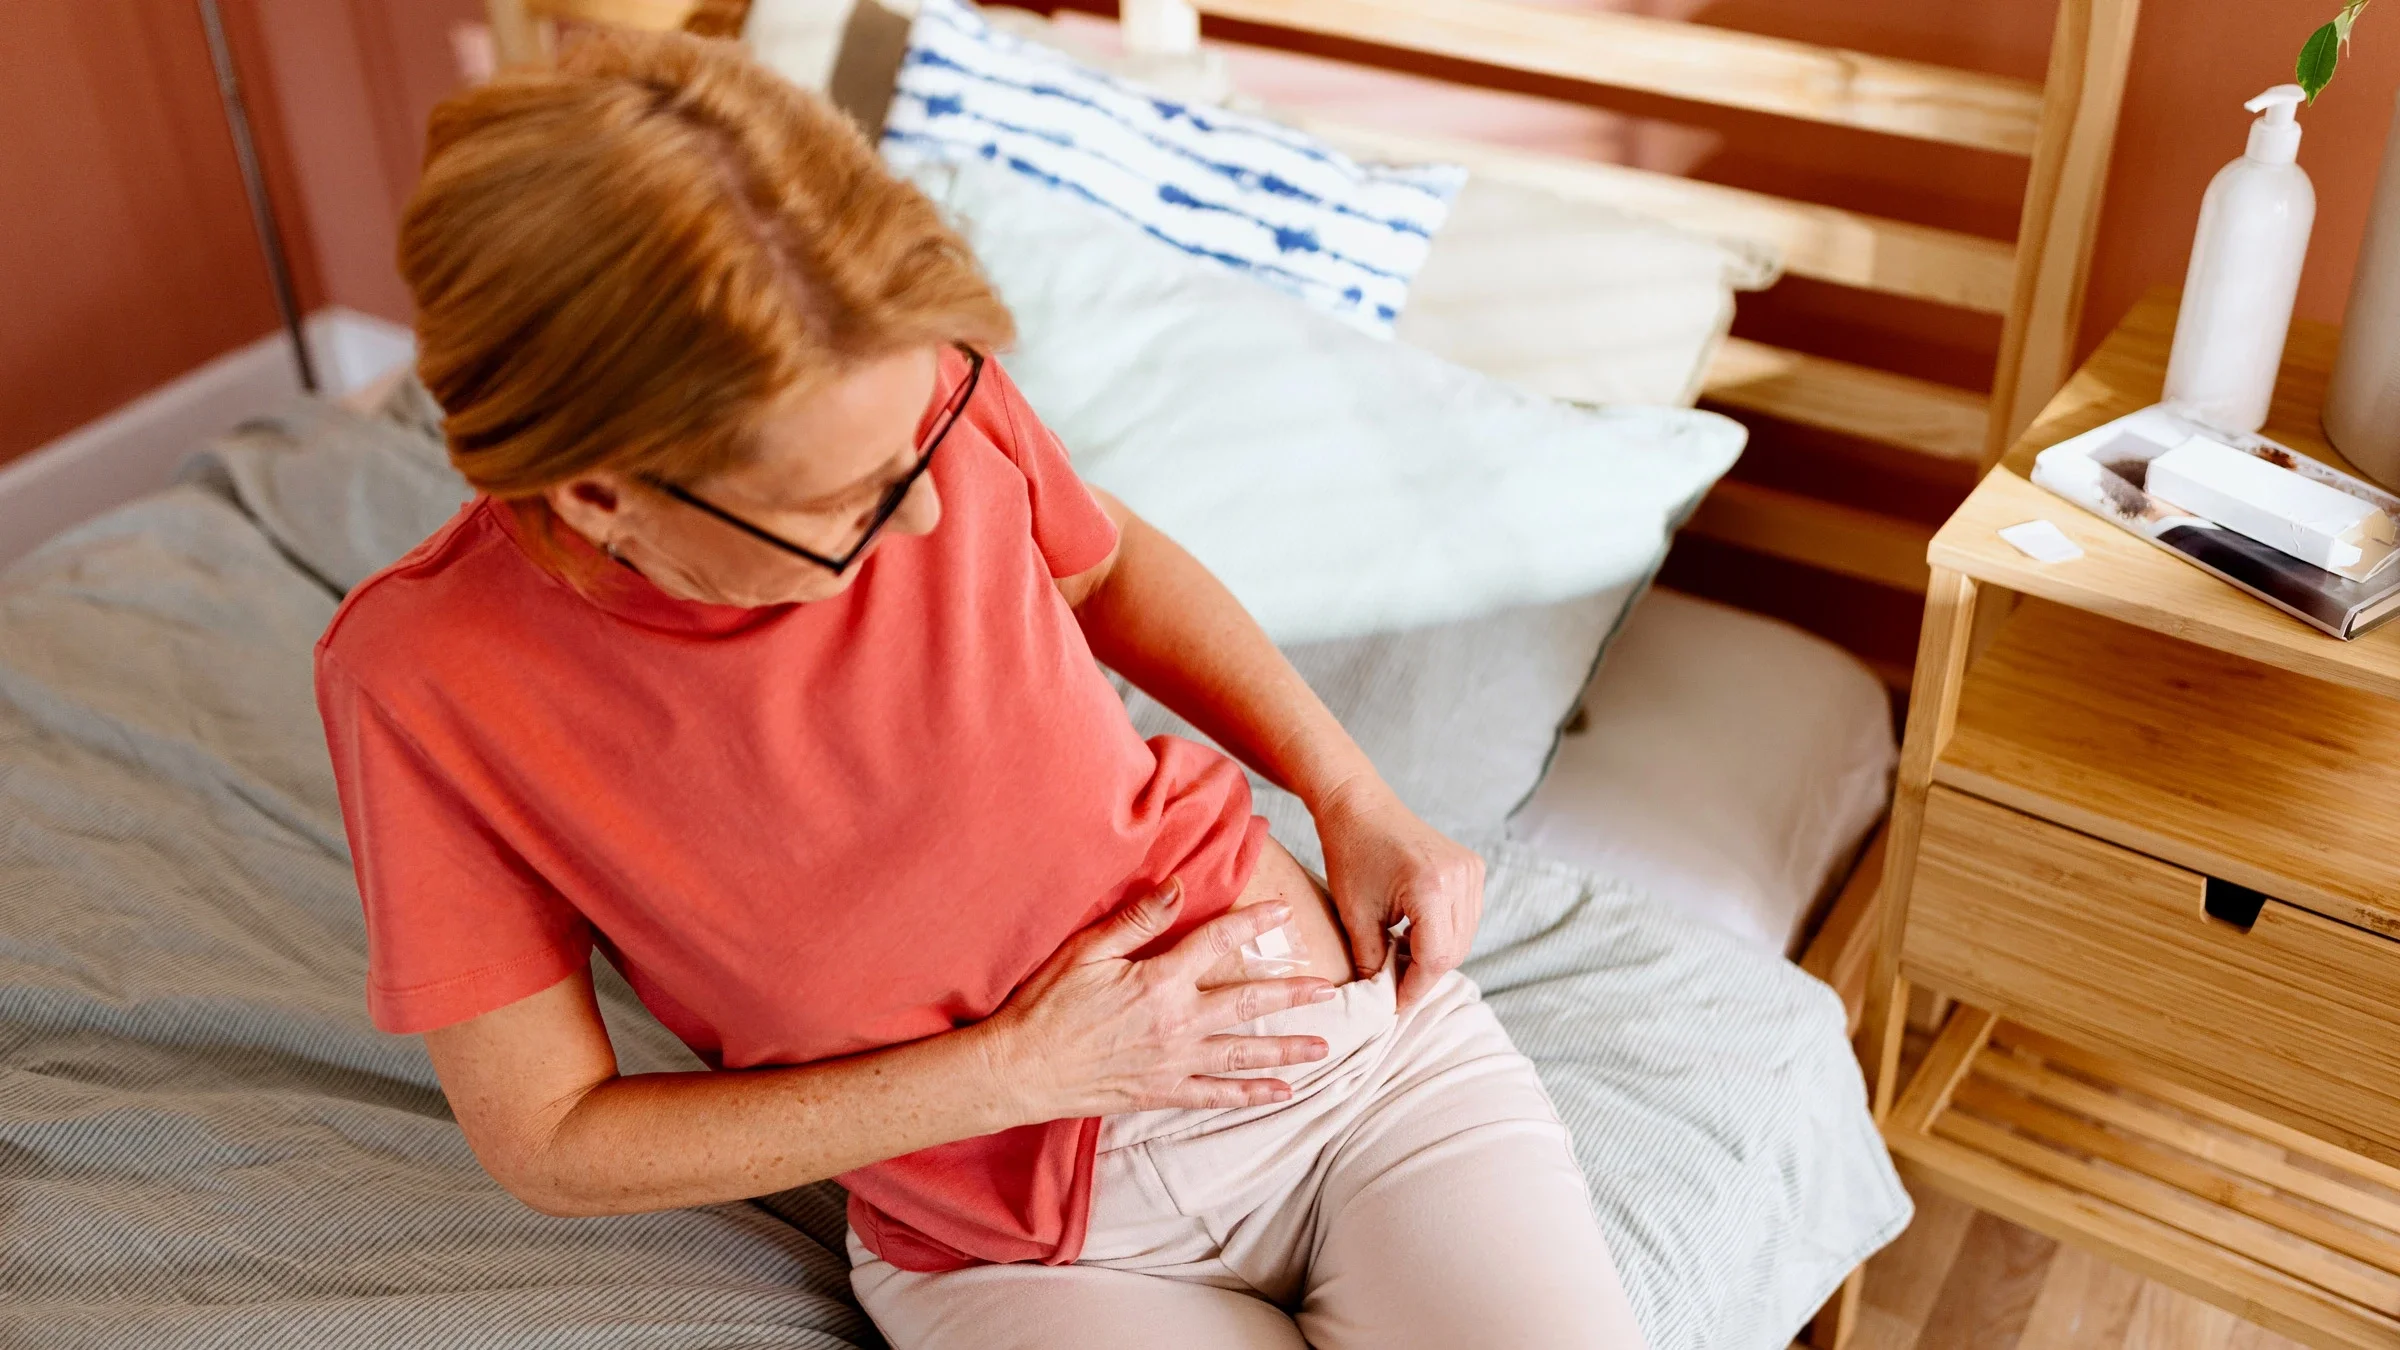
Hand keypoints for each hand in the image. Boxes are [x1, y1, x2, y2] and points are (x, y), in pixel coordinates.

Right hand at [976, 879, 1337, 1121]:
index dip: (1252, 925)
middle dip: (1292, 996)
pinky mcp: (1161, 1091)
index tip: (1283, 914)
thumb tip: (1176, 887)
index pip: (1217, 944)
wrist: (1020, 1068)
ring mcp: (1172, 1061)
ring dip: (1286, 1050)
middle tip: (1329, 991)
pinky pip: (1216, 1095)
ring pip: (1243, 1054)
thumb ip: (1136, 921)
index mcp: (1159, 981)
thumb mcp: (1085, 951)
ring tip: (1323, 1046)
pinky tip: (1281, 1093)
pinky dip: (1250, 1095)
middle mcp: (1176, 1023)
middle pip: (1247, 1004)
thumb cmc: (1045, 1005)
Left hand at [1314, 778, 1484, 1012]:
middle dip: (1424, 974)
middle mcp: (1460, 878)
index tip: (1394, 1005)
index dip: (1415, 988)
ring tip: (1400, 958)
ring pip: (1463, 938)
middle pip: (1454, 951)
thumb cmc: (1350, 853)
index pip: (1435, 958)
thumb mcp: (1355, 914)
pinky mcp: (1473, 867)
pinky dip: (1443, 933)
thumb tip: (1382, 998)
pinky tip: (1415, 935)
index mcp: (1431, 888)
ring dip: (1436, 955)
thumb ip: (1372, 960)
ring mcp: (1471, 870)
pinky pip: (1466, 918)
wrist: (1360, 805)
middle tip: (1394, 986)